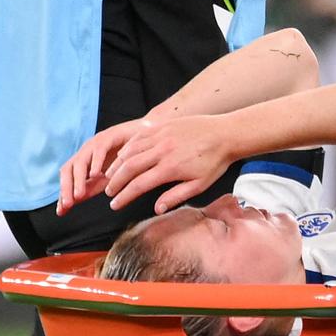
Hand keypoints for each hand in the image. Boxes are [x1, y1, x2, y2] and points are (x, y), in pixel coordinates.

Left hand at [57, 118, 144, 215]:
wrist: (148, 135)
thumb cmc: (130, 157)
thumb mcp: (111, 177)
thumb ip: (95, 187)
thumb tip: (79, 201)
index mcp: (86, 163)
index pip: (69, 179)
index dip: (64, 194)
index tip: (62, 211)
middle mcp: (87, 153)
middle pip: (68, 170)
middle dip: (66, 188)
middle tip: (68, 205)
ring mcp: (96, 144)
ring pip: (80, 161)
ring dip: (78, 179)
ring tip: (80, 195)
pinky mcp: (108, 136)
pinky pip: (98, 149)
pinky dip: (96, 162)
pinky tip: (96, 174)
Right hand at [104, 114, 230, 213]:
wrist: (226, 134)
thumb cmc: (214, 162)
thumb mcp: (199, 185)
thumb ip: (176, 196)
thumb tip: (157, 209)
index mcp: (170, 168)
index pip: (139, 185)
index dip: (124, 196)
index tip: (115, 204)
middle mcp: (162, 150)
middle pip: (128, 167)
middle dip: (115, 182)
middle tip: (109, 192)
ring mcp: (161, 135)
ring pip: (130, 150)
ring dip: (117, 164)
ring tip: (111, 176)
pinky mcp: (162, 126)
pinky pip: (138, 136)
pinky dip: (127, 147)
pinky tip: (123, 155)